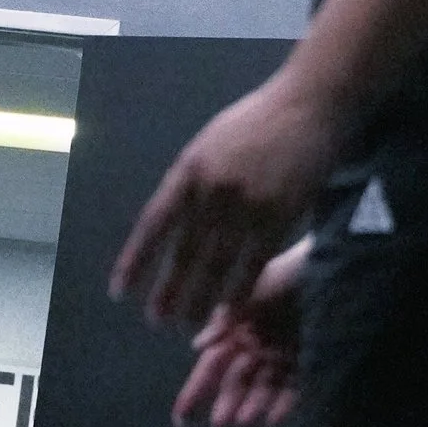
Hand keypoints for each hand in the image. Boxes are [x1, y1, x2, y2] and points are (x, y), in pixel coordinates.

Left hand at [110, 64, 344, 327]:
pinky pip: (252, 264)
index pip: (153, 225)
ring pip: (215, 264)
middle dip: (167, 291)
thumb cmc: (259, 122)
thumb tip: (175, 220)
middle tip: (155, 320)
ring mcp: (245, 205)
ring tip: (187, 323)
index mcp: (188, 170)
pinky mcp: (278, 215)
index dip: (134, 261)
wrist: (308, 103)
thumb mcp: (212, 143)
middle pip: (182, 252)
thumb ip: (193, 180)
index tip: (119, 291)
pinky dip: (238, 292)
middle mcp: (211, 190)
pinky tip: (228, 312)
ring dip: (200, 298)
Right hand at [173, 239, 308, 426]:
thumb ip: (224, 321)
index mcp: (238, 329)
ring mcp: (284, 355)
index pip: (211, 366)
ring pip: (264, 389)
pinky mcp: (311, 361)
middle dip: (227, 404)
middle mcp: (259, 346)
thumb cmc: (287, 274)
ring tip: (244, 423)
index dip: (195, 392)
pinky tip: (271, 420)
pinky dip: (283, 405)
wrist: (334, 265)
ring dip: (253, 407)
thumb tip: (196, 346)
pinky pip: (294, 389)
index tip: (181, 419)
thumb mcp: (251, 293)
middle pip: (237, 382)